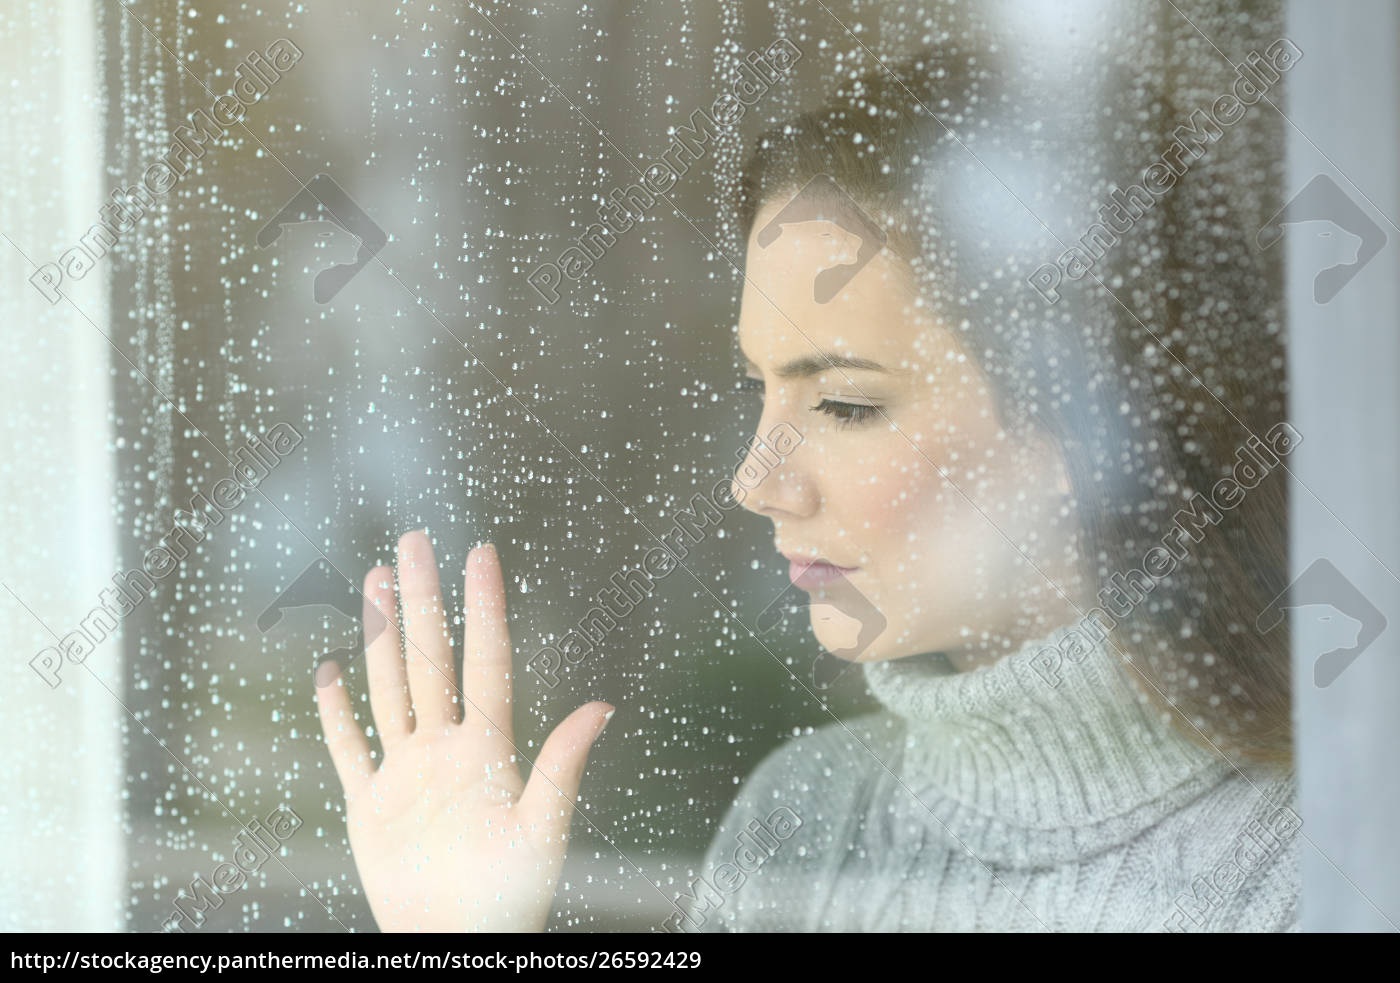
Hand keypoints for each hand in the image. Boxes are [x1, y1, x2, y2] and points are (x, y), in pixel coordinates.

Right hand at [315, 531, 612, 931]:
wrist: (455, 941)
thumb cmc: (509, 897)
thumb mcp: (542, 831)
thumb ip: (562, 767)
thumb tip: (604, 707)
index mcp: (488, 748)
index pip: (485, 660)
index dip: (483, 606)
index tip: (480, 552)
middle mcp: (446, 748)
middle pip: (429, 658)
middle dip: (421, 600)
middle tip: (413, 542)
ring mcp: (406, 772)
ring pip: (390, 687)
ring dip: (380, 636)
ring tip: (376, 581)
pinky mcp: (370, 805)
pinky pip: (349, 748)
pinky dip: (335, 713)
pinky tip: (329, 672)